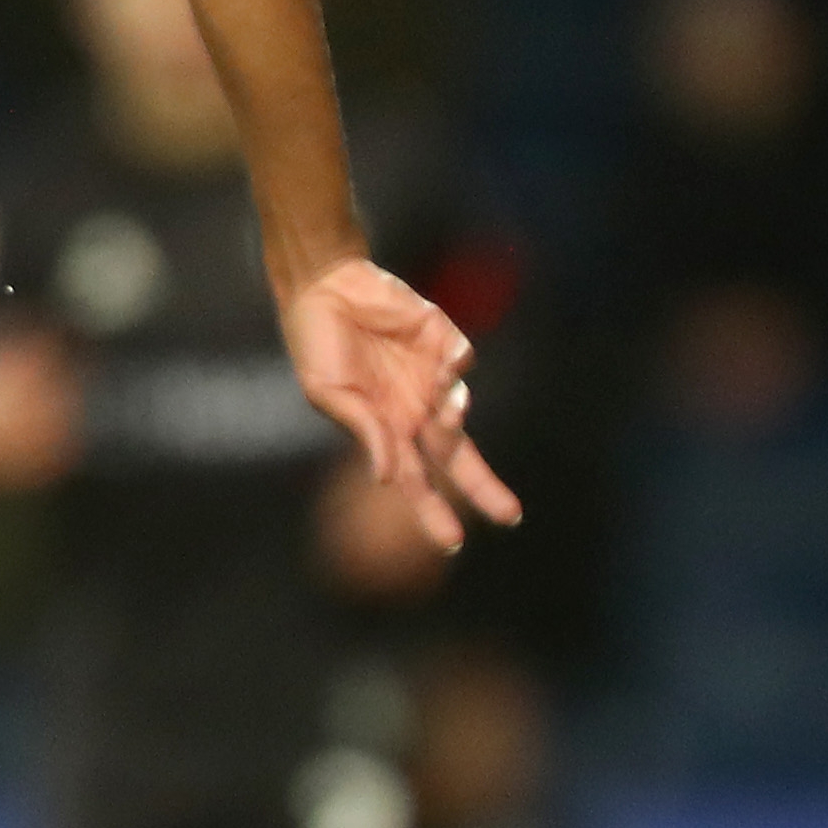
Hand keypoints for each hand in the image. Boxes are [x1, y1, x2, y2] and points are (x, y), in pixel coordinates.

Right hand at [280, 254, 522, 554]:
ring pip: (458, 409)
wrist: (326, 284)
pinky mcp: (442, 339)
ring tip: (443, 402)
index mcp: (386, 429)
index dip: (433, 512)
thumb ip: (363, 430)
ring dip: (455, 413)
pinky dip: (456, 367)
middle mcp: (414, 409)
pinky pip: (462, 360)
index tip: (452, 543)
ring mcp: (431, 375)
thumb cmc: (317, 343)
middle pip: (456, 458)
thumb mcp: (329, 392)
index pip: (415, 480)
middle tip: (510, 517)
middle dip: (483, 488)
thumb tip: (384, 479)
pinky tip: (442, 361)